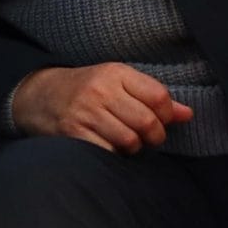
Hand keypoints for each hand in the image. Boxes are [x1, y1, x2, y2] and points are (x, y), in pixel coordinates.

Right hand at [10, 63, 192, 152]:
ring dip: (132, 147)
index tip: (160, 120)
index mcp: (114, 72)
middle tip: (145, 137)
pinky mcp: (73, 133)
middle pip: (148, 123)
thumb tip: (188, 114)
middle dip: (153, 137)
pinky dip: (113, 154)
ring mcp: (85, 112)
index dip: (167, 115)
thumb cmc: (86, 90)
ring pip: (131, 141)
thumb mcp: (117, 83)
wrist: (39, 96)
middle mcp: (100, 90)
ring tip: (123, 139)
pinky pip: (109, 153)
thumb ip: (152, 97)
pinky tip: (106, 145)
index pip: (159, 97)